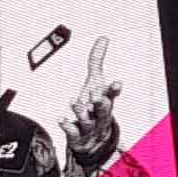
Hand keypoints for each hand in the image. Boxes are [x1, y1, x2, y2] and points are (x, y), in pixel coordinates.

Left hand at [61, 37, 123, 168]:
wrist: (94, 138)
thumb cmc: (94, 105)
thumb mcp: (95, 81)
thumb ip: (97, 61)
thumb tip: (103, 38)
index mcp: (105, 99)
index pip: (113, 94)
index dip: (114, 89)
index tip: (116, 83)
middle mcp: (99, 114)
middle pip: (104, 109)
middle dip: (102, 103)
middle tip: (97, 98)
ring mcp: (89, 126)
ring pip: (87, 120)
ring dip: (81, 111)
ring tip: (75, 102)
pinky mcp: (78, 137)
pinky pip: (73, 132)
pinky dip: (67, 125)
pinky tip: (61, 119)